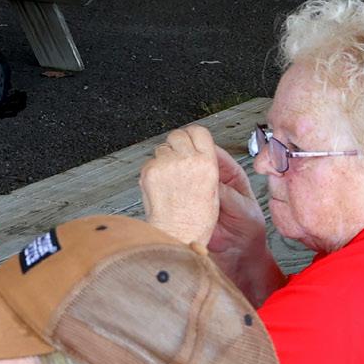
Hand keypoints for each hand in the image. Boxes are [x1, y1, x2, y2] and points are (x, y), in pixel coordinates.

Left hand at [139, 126, 223, 249]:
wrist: (178, 233)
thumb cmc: (196, 218)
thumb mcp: (213, 188)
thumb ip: (204, 164)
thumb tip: (194, 149)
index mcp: (206, 163)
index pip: (199, 131)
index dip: (193, 136)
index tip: (190, 140)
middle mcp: (186, 160)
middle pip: (178, 134)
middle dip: (177, 144)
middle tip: (177, 159)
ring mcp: (166, 164)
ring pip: (162, 147)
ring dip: (164, 158)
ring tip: (170, 178)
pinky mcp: (150, 171)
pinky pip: (151, 161)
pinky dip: (154, 170)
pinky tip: (161, 185)